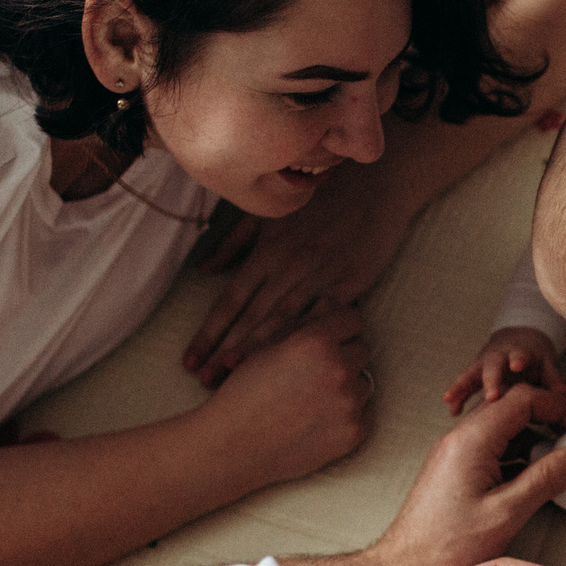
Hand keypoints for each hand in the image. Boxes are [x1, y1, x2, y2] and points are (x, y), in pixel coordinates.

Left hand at [184, 169, 413, 381]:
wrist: (376, 185)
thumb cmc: (320, 200)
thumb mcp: (270, 215)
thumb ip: (234, 243)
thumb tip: (203, 269)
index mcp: (267, 251)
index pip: (229, 300)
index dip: (208, 333)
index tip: (189, 360)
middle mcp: (288, 267)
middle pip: (248, 318)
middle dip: (223, 351)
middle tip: (201, 381)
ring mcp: (319, 277)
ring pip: (281, 323)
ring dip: (254, 352)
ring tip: (231, 379)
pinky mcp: (349, 285)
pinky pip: (321, 320)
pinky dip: (303, 340)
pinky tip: (290, 363)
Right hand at [201, 305, 373, 486]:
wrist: (233, 446)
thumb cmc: (245, 392)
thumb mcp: (268, 346)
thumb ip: (305, 323)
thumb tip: (335, 300)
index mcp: (316, 341)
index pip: (352, 320)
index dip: (338, 327)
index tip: (328, 338)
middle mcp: (338, 369)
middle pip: (362, 349)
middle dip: (343, 356)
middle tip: (314, 372)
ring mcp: (349, 403)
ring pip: (363, 382)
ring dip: (346, 386)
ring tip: (312, 398)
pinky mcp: (353, 432)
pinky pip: (363, 412)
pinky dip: (347, 414)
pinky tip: (318, 418)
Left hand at [365, 385, 565, 565]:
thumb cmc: (443, 548)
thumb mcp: (506, 513)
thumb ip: (546, 479)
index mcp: (471, 440)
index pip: (525, 399)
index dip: (562, 407)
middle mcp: (460, 439)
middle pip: (515, 406)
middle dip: (553, 418)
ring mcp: (456, 453)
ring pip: (506, 427)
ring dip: (538, 438)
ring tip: (564, 463)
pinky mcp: (456, 470)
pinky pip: (496, 448)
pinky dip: (522, 455)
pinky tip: (537, 478)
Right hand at [443, 325, 565, 414]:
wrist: (517, 339)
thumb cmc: (533, 355)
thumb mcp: (546, 363)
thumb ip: (554, 379)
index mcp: (518, 353)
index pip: (519, 355)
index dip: (518, 359)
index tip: (517, 364)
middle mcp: (498, 357)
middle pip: (491, 366)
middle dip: (490, 380)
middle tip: (491, 396)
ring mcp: (483, 365)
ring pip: (471, 374)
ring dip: (461, 387)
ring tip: (451, 399)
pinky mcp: (474, 374)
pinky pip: (464, 385)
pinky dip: (458, 396)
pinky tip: (453, 412)